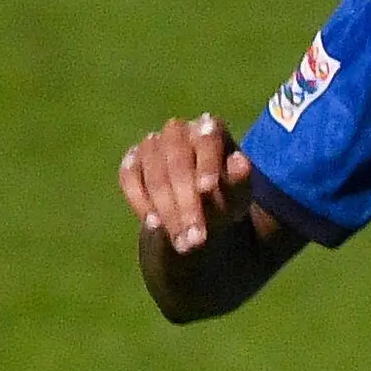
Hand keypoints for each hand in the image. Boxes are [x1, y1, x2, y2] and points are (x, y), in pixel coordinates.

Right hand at [119, 111, 255, 256]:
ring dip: (166, 210)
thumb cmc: (226, 194)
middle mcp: (179, 131)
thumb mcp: (239, 192)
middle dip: (187, 202)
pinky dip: (141, 202)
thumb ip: (238, 180)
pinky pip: (129, 178)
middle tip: (197, 237)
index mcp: (210, 128)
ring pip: (153, 172)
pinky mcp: (133, 161)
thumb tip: (241, 164)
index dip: (206, 164)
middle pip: (177, 161)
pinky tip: (156, 226)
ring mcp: (153, 144)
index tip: (207, 189)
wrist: (202, 207)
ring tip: (182, 241)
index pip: (207, 140)